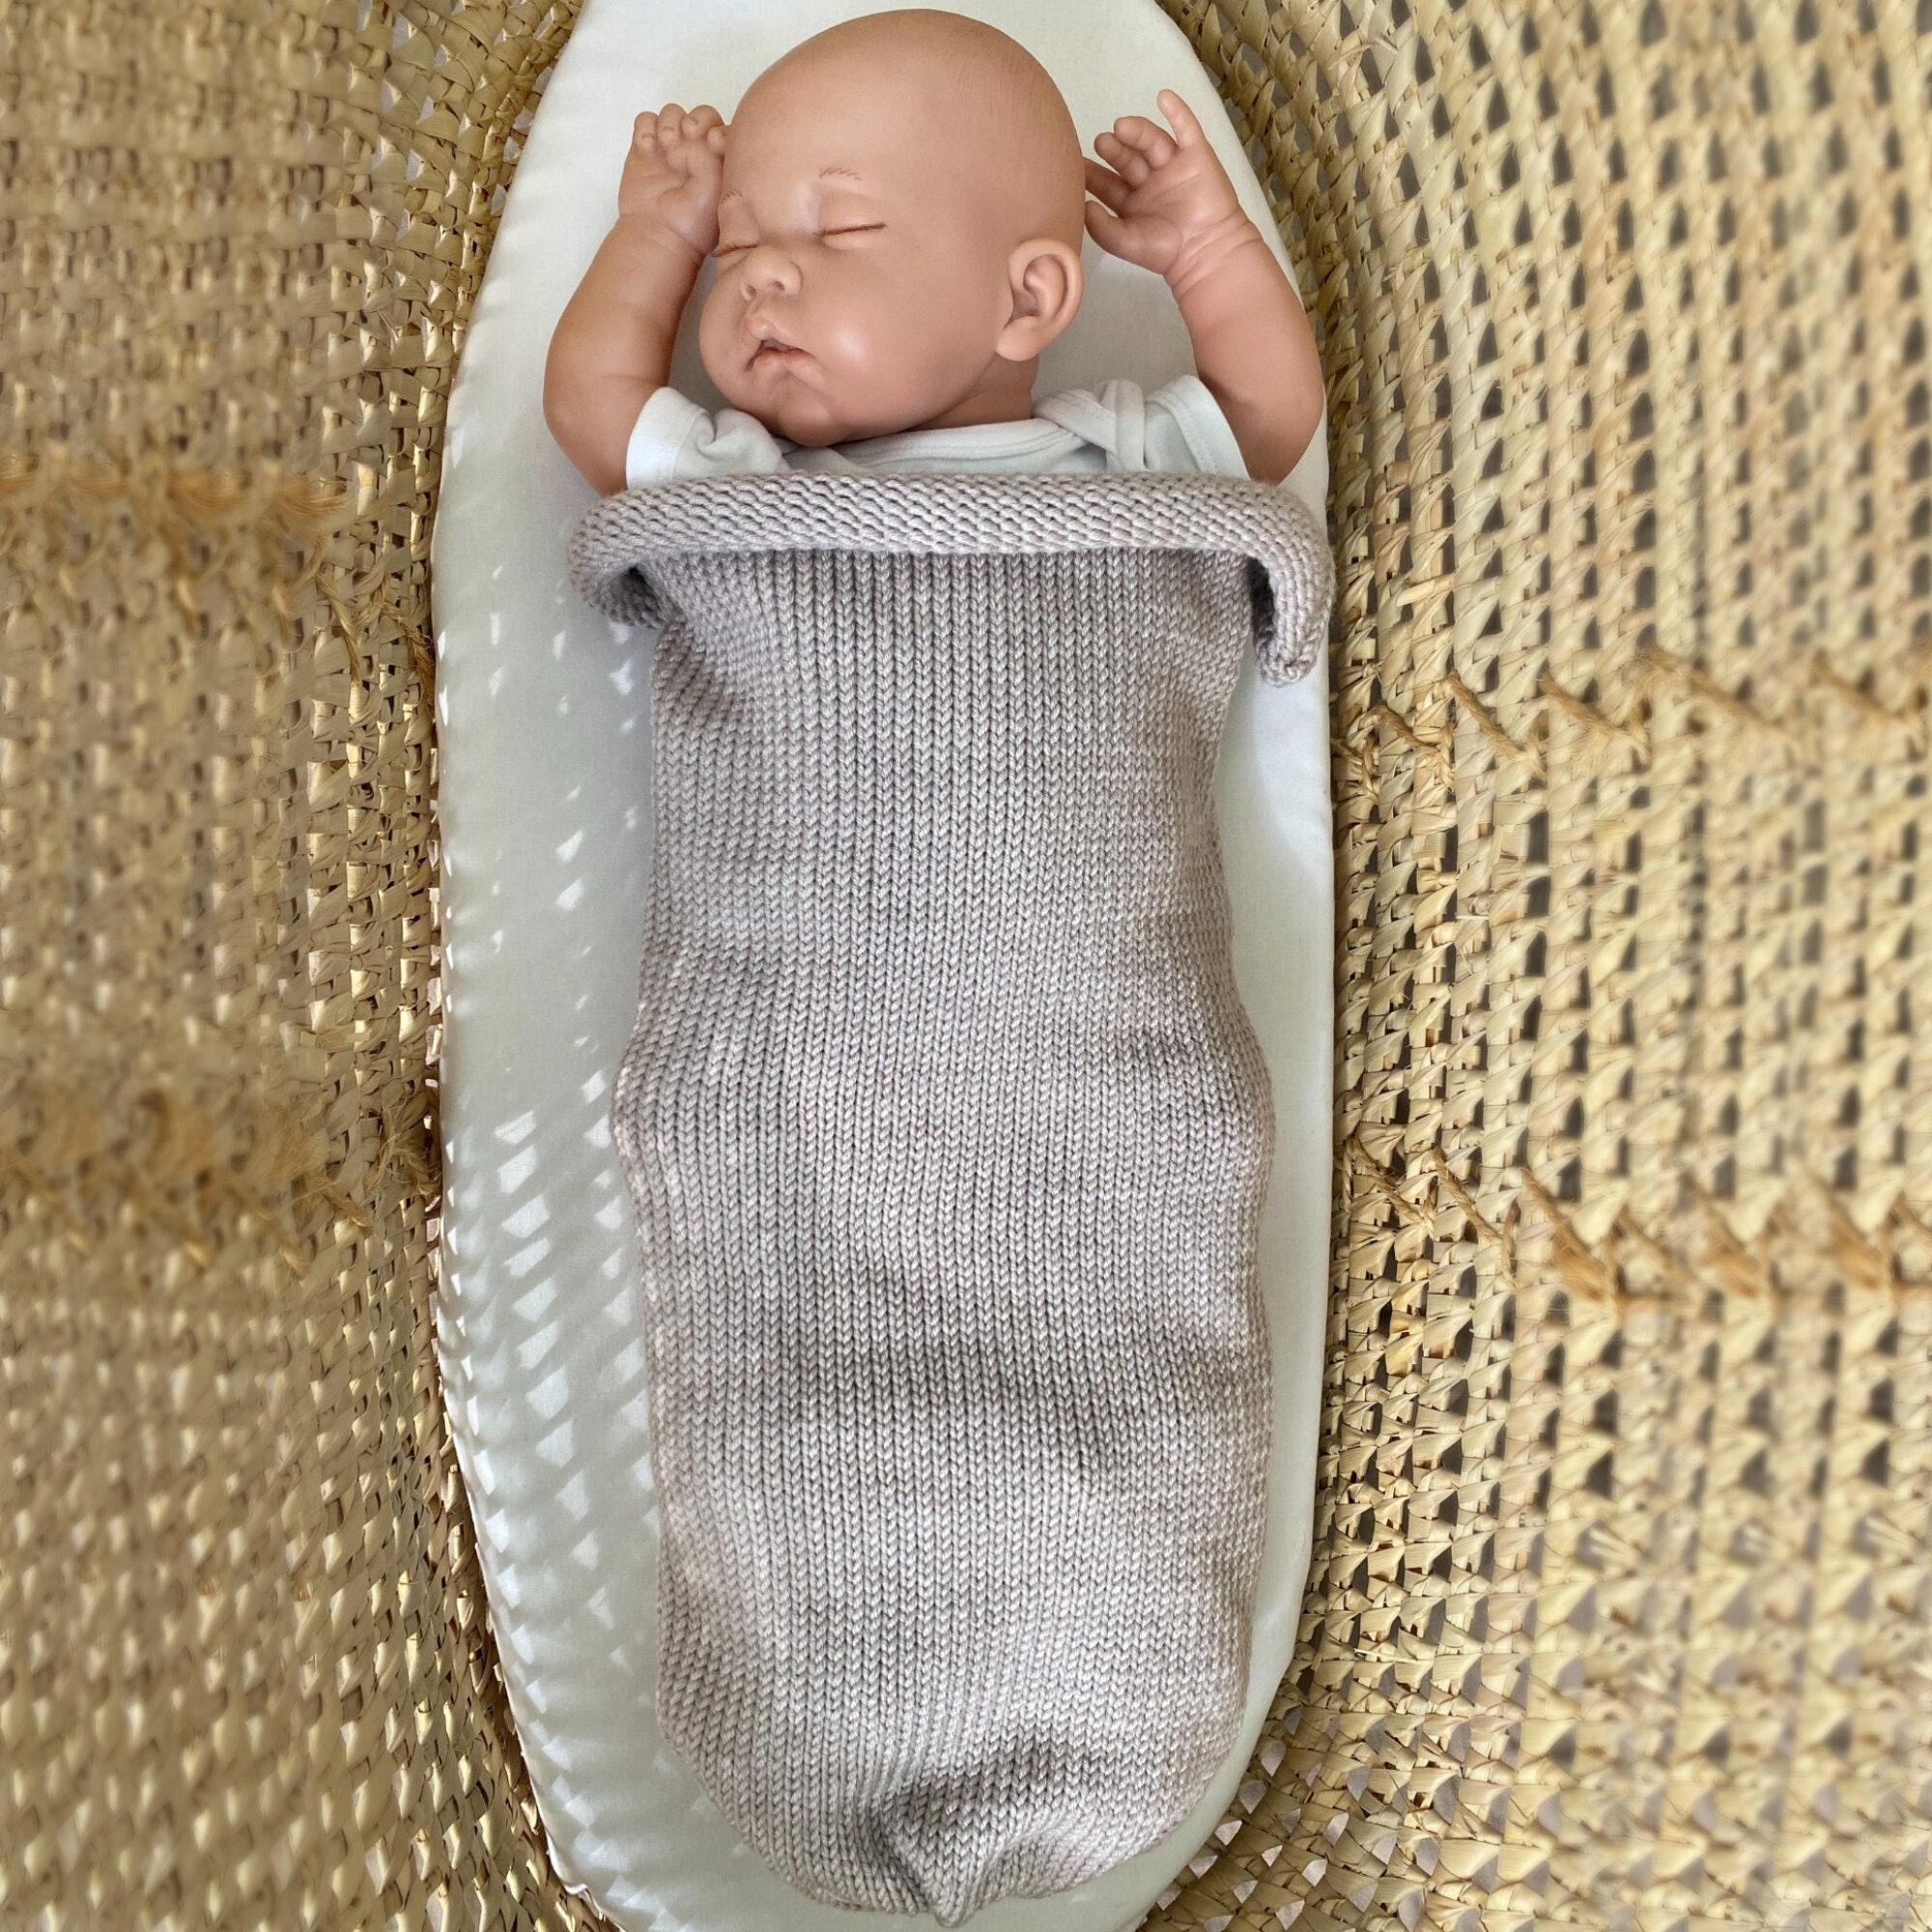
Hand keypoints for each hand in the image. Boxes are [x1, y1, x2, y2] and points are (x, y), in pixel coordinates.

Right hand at [618, 103, 727, 262]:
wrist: (658, 235)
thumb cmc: (692, 221)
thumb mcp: (713, 190)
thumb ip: (709, 156)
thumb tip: (687, 134)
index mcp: (720, 161)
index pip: (724, 128)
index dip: (718, 128)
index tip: (712, 143)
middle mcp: (697, 150)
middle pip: (701, 115)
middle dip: (696, 120)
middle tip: (688, 136)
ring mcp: (670, 148)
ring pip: (673, 112)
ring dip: (670, 122)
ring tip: (667, 146)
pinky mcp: (646, 148)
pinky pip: (645, 119)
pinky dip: (645, 127)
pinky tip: (648, 148)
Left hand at [1084, 88, 1255, 292]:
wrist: (1205, 250)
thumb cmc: (1162, 251)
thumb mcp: (1123, 241)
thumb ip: (1100, 226)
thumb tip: (1083, 204)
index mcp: (1131, 203)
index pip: (1107, 182)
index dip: (1091, 172)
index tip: (1073, 163)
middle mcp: (1150, 182)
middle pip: (1127, 158)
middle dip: (1114, 149)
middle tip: (1102, 142)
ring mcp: (1173, 167)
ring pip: (1152, 141)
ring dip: (1137, 131)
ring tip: (1121, 127)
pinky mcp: (1197, 156)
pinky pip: (1187, 129)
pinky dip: (1178, 112)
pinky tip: (1164, 97)